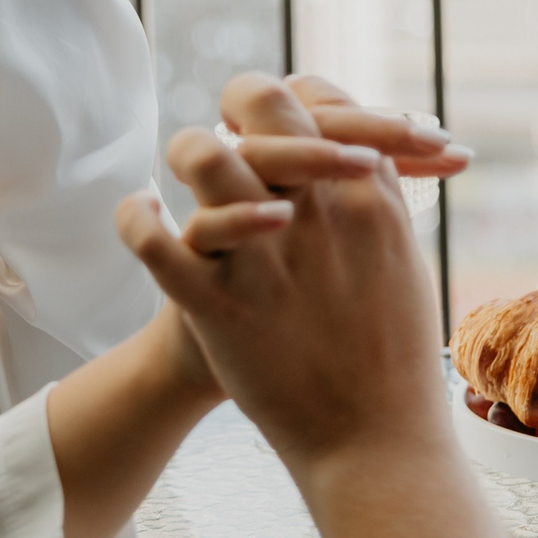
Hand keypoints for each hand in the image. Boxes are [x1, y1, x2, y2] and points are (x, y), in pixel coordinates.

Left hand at [116, 74, 453, 472]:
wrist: (377, 440)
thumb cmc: (391, 352)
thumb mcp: (400, 258)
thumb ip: (375, 199)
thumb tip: (355, 154)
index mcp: (367, 193)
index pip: (316, 97)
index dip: (286, 100)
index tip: (271, 127)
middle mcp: (316, 210)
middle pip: (261, 102)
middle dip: (235, 104)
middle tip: (227, 137)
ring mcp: (265, 256)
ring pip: (207, 154)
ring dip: (189, 150)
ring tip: (183, 171)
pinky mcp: (219, 306)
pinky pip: (157, 243)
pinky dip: (137, 219)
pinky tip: (141, 210)